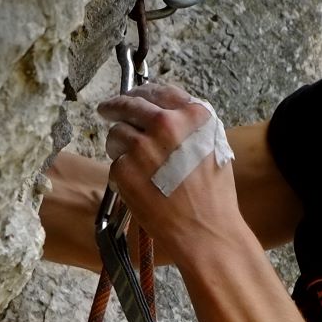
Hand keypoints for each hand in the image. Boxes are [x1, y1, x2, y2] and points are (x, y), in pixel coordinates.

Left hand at [93, 79, 244, 271]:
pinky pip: (115, 163)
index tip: (131, 96)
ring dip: (120, 145)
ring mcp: (142, 147)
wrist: (206, 231)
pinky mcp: (124, 170)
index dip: (140, 93)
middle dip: (115, 107)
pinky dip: (122, 174)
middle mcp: (166, 124)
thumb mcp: (213, 146)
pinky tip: (139, 187)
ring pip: (116, 133)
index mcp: (192, 115)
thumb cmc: (214, 196)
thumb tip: (161, 111)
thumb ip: (189, 123)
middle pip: (128, 105)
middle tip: (107, 110)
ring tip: (135, 165)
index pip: (157, 91)